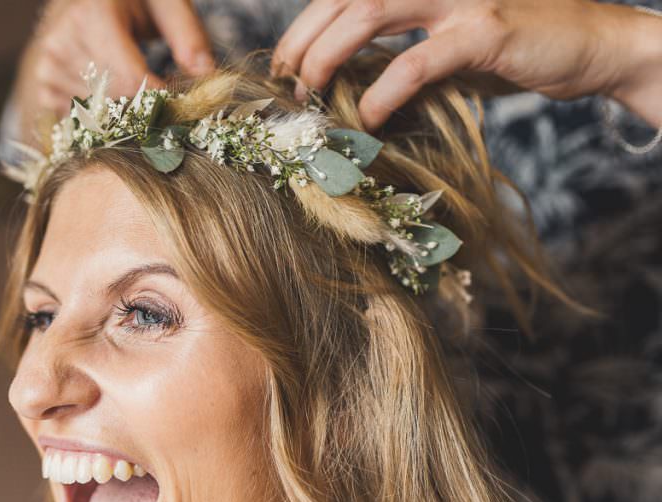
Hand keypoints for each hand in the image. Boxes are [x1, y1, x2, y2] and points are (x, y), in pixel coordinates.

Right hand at [17, 0, 213, 119]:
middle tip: (168, 107)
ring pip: (99, 118)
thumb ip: (188, 34)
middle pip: (114, 103)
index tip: (185, 109)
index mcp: (91, 16)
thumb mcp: (165, 2)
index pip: (131, 79)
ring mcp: (47, 70)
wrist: (87, 0)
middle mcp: (61, 43)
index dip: (163, 102)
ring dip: (125, 118)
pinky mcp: (43, 90)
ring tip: (139, 96)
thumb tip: (207, 76)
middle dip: (146, 113)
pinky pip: (80, 124)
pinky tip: (115, 103)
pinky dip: (104, 122)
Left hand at [271, 0, 661, 129]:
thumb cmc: (511, 48)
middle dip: (302, 40)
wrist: (591, 45)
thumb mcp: (445, 43)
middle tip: (286, 84)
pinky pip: (416, 61)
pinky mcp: (486, 32)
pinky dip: (382, 92)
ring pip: (369, 12)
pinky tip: (368, 117)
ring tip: (311, 94)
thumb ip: (396, 51)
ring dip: (327, 55)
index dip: (304, 25)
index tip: (283, 66)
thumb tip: (341, 85)